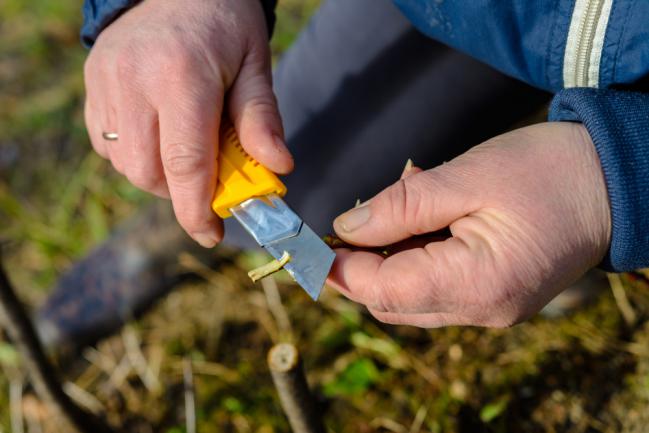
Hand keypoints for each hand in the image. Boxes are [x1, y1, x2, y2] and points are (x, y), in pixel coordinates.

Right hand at [84, 0, 292, 246]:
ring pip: (125, 164)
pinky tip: (158, 134)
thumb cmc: (224, 23)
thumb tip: (278, 169)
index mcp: (182, 77)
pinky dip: (135, 155)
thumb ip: (261, 119)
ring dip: (158, 175)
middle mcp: (135, 82)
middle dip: (180, 193)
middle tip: (207, 181)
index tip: (212, 235)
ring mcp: (106, 83)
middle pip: (148, 173)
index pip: (185, 163)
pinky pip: (106, 145)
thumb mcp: (255, 64)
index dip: (197, 211)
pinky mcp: (93, 85)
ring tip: (185, 150)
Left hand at [328, 122, 610, 326]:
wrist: (614, 182)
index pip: (381, 291)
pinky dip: (416, 258)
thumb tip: (344, 229)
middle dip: (360, 264)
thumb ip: (400, 207)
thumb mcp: (465, 177)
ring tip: (404, 203)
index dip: (338, 270)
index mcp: (476, 283)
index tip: (309, 244)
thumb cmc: (547, 171)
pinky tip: (426, 217)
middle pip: (391, 302)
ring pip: (410, 298)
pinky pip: (436, 288)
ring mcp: (490, 308)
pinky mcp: (495, 297)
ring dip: (389, 258)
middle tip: (358, 215)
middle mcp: (481, 309)